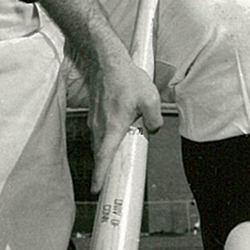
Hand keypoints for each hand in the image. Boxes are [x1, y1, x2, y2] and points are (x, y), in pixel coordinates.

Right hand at [88, 50, 162, 192]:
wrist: (106, 59)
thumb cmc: (125, 78)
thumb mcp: (150, 99)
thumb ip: (155, 120)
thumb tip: (153, 129)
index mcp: (112, 127)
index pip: (103, 158)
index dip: (100, 176)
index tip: (97, 190)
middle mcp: (99, 126)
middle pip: (101, 153)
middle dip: (104, 168)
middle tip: (109, 182)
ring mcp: (94, 119)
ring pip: (100, 142)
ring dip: (107, 150)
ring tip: (119, 153)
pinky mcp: (94, 111)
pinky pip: (100, 130)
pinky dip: (107, 136)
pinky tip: (119, 128)